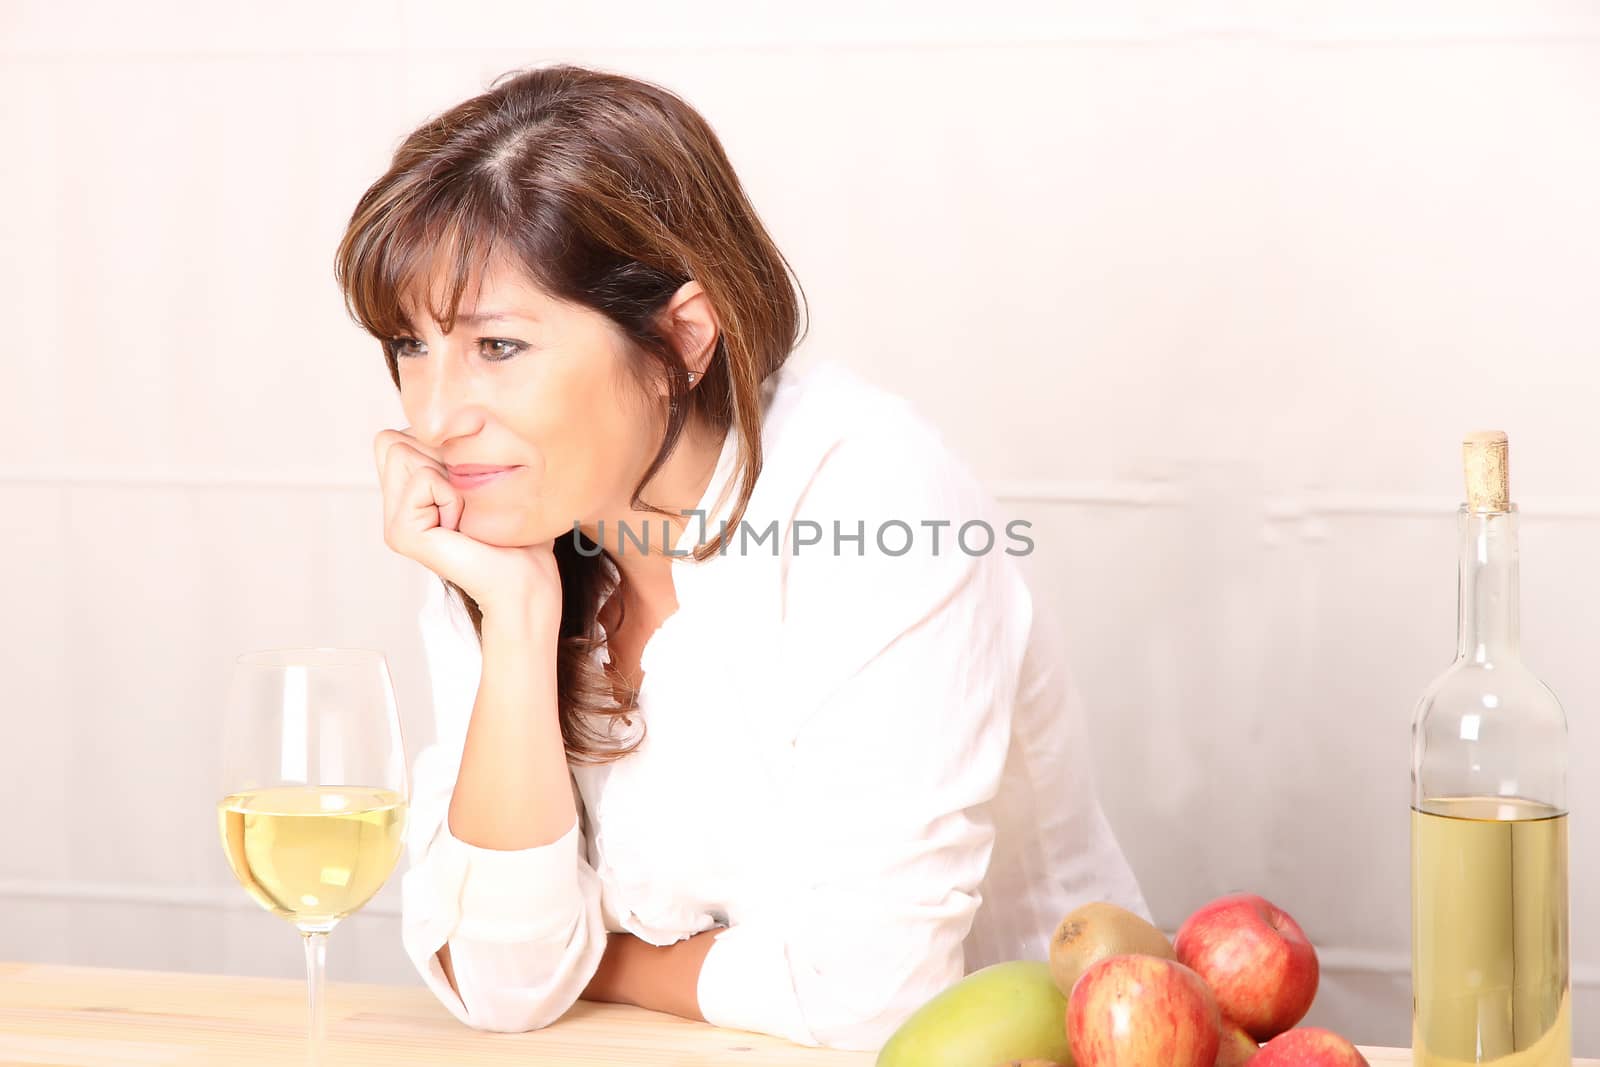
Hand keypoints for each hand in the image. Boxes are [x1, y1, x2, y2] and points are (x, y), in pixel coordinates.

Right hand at [374, 427, 560, 624]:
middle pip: (394, 439)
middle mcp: (394, 506)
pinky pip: (424, 479)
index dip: (441, 446)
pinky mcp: (400, 534)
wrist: (527, 578)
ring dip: (451, 478)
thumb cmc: (517, 530)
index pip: (398, 433)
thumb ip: (457, 446)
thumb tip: (446, 413)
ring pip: (405, 451)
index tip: (470, 488)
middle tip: (467, 504)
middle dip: (443, 458)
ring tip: (466, 516)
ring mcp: (393, 522)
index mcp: (408, 492)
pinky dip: (453, 496)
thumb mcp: (486, 475)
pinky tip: (463, 528)